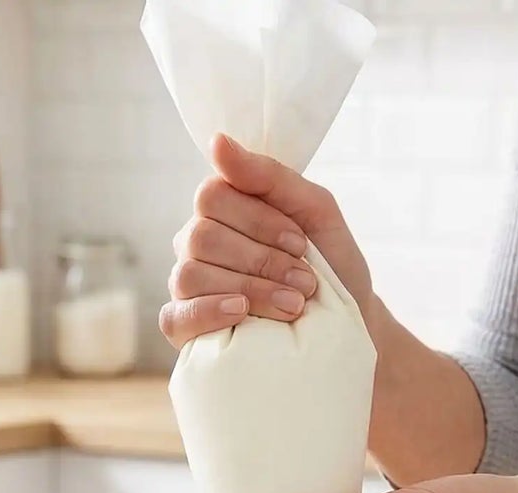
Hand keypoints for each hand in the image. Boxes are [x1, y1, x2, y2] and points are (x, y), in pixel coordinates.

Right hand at [160, 134, 375, 348]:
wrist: (343, 326)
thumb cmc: (329, 264)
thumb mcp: (314, 209)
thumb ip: (268, 175)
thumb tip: (216, 141)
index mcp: (221, 210)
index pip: (211, 196)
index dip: (257, 220)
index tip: (299, 243)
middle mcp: (195, 244)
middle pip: (202, 236)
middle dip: (262, 260)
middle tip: (305, 282)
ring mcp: (186, 286)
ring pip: (191, 274)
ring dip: (250, 289)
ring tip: (293, 305)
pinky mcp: (184, 328)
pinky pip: (174, 317)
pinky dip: (208, 312)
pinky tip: (241, 313)